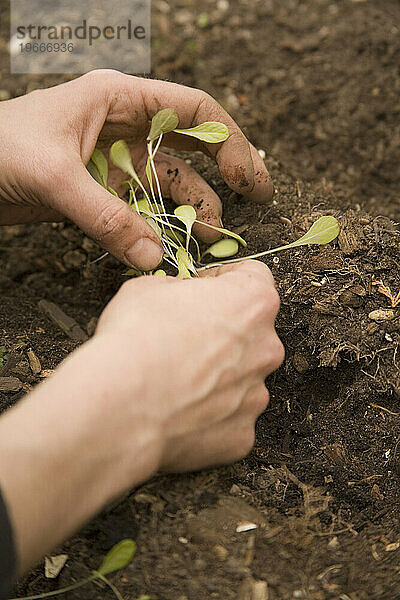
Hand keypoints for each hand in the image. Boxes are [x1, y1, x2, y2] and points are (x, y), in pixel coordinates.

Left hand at [0, 70, 272, 270]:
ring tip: (206, 240)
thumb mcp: (54, 176)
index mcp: (120, 100)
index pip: (194, 110)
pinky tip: (169, 247)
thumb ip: (104, 217)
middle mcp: (126, 129)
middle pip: (191, 149)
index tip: (248, 179)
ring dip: (189, 212)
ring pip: (167, 186)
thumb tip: (151, 256)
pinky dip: (157, 229)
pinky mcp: (102, 192)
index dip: (229, 141)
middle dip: (222, 176)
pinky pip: (141, 211)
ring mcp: (115, 163)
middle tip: (252, 205)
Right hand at [96, 260, 283, 471]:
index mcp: (252, 302)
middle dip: (223, 333)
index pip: (253, 277)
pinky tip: (180, 408)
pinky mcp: (242, 433)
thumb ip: (179, 289)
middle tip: (186, 338)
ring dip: (218, 375)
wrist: (121, 405)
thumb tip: (179, 296)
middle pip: (251, 332)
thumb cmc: (136, 343)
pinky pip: (230, 417)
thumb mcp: (148, 287)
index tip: (208, 287)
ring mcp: (256, 393)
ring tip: (178, 379)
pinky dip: (211, 414)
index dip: (225, 280)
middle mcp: (265, 347)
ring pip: (242, 377)